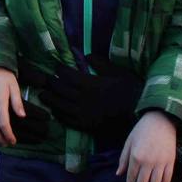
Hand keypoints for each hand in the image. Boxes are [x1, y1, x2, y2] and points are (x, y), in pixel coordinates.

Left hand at [21, 53, 142, 138]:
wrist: (139, 113)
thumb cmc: (131, 90)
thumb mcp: (118, 72)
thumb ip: (100, 63)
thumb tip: (86, 55)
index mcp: (90, 84)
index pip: (68, 75)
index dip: (60, 70)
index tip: (56, 66)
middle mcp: (83, 99)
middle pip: (61, 89)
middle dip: (51, 83)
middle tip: (45, 79)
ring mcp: (83, 114)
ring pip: (60, 105)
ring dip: (49, 99)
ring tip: (42, 94)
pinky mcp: (86, 125)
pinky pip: (67, 120)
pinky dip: (59, 114)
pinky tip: (55, 110)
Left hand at [117, 110, 175, 181]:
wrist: (161, 121)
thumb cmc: (142, 130)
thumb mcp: (128, 143)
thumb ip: (123, 159)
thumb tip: (119, 174)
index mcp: (136, 157)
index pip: (131, 179)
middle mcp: (148, 162)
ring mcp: (161, 163)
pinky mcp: (170, 163)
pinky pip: (167, 179)